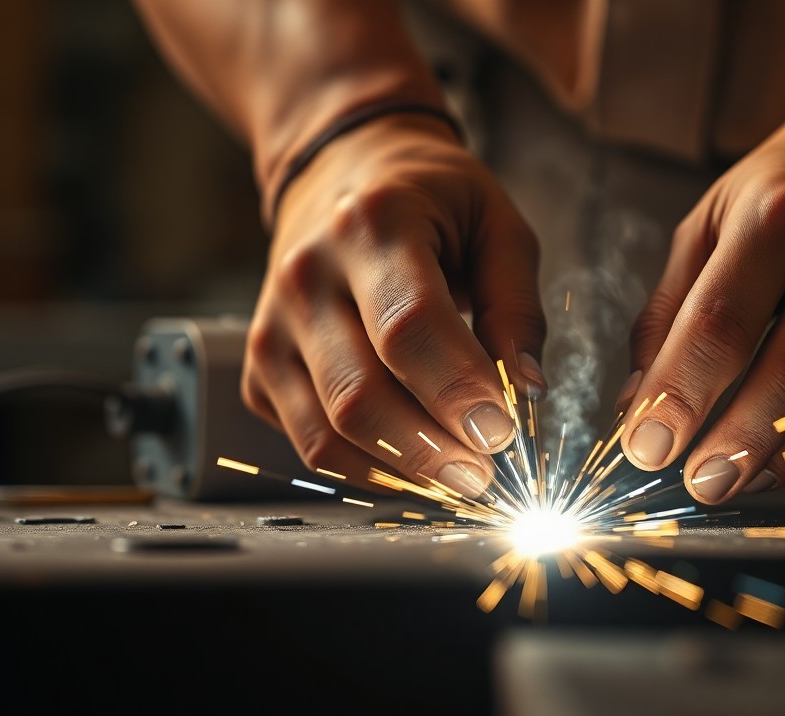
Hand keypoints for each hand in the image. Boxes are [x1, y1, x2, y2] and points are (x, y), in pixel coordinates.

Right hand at [241, 114, 545, 495]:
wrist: (340, 172)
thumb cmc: (431, 201)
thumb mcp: (496, 225)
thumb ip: (517, 307)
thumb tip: (527, 392)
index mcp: (372, 225)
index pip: (409, 327)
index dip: (457, 390)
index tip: (501, 435)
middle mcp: (305, 275)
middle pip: (360, 395)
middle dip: (431, 450)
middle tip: (486, 473)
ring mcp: (270, 326)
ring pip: (328, 433)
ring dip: (400, 472)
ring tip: (458, 475)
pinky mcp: (257, 368)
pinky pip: (309, 443)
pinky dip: (365, 469)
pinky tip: (412, 459)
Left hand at [618, 98, 784, 502]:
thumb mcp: (711, 221)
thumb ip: (668, 313)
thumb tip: (637, 406)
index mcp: (781, 218)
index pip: (720, 327)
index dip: (678, 397)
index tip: (646, 449)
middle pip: (782, 382)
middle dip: (729, 450)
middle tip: (695, 486)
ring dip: (776, 466)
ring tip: (733, 480)